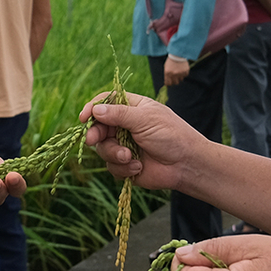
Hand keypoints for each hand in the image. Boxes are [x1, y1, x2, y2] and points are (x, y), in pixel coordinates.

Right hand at [79, 92, 206, 192]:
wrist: (186, 165)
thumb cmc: (171, 136)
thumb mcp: (145, 119)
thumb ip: (119, 114)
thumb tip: (96, 110)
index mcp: (132, 108)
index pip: (106, 102)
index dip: (93, 108)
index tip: (84, 118)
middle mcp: (125, 126)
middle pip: (99, 127)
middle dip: (96, 135)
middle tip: (94, 140)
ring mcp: (124, 145)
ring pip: (103, 149)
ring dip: (114, 154)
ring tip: (130, 157)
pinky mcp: (126, 164)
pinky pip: (112, 166)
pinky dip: (123, 168)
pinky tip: (138, 167)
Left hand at [162, 54, 190, 86]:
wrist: (177, 54)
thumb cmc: (170, 61)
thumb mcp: (166, 67)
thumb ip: (166, 75)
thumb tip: (167, 83)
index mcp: (167, 73)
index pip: (168, 83)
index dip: (168, 83)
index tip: (169, 83)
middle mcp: (174, 74)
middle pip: (175, 83)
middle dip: (175, 81)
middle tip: (174, 79)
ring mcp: (180, 73)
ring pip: (181, 79)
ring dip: (179, 77)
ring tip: (178, 71)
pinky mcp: (186, 71)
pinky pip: (185, 75)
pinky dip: (183, 73)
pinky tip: (182, 69)